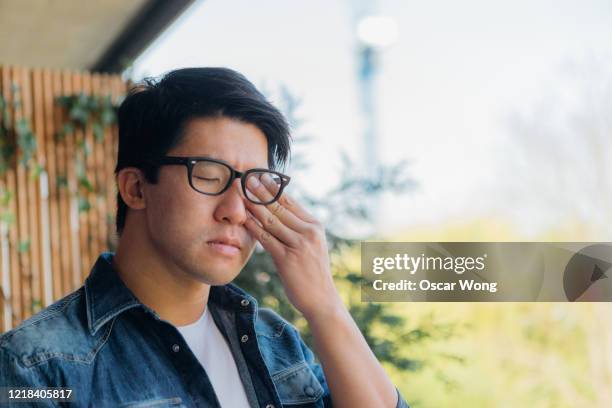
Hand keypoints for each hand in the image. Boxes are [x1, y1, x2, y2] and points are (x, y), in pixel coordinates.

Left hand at [243, 175, 342, 319]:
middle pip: (279, 207)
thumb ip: (299, 229)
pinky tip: (243, 218)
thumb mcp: (312, 245)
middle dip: (261, 191)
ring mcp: (299, 245)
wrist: (322, 299)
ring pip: (271, 220)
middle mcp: (309, 232)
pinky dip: (253, 227)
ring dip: (253, 205)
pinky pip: (266, 238)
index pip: (291, 202)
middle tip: (246, 177)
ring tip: (240, 193)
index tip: (260, 176)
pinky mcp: (287, 259)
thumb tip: (280, 213)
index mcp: (315, 226)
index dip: (273, 188)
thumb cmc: (313, 272)